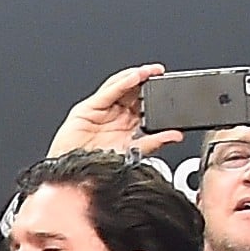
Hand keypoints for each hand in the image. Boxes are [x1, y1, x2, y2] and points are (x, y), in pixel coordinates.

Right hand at [47, 63, 182, 158]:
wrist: (73, 178)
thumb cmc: (95, 169)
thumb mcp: (133, 153)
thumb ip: (154, 142)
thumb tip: (176, 135)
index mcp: (126, 126)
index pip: (144, 103)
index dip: (157, 93)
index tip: (173, 87)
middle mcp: (114, 116)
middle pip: (132, 91)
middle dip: (147, 81)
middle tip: (161, 74)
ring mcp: (101, 111)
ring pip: (119, 87)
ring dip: (135, 77)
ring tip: (150, 72)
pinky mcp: (87, 109)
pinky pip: (107, 92)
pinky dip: (121, 83)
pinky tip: (134, 77)